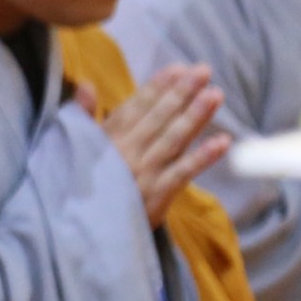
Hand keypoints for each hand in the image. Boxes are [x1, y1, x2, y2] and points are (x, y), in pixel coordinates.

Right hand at [100, 63, 229, 226]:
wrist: (84, 232)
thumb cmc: (85, 187)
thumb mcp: (77, 149)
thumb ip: (84, 117)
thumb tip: (86, 85)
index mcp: (108, 139)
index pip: (136, 106)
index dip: (157, 86)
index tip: (178, 68)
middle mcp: (127, 151)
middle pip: (159, 117)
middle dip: (182, 93)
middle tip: (204, 71)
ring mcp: (144, 172)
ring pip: (173, 139)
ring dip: (196, 116)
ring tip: (216, 95)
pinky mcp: (157, 194)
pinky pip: (183, 172)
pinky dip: (203, 157)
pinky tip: (223, 142)